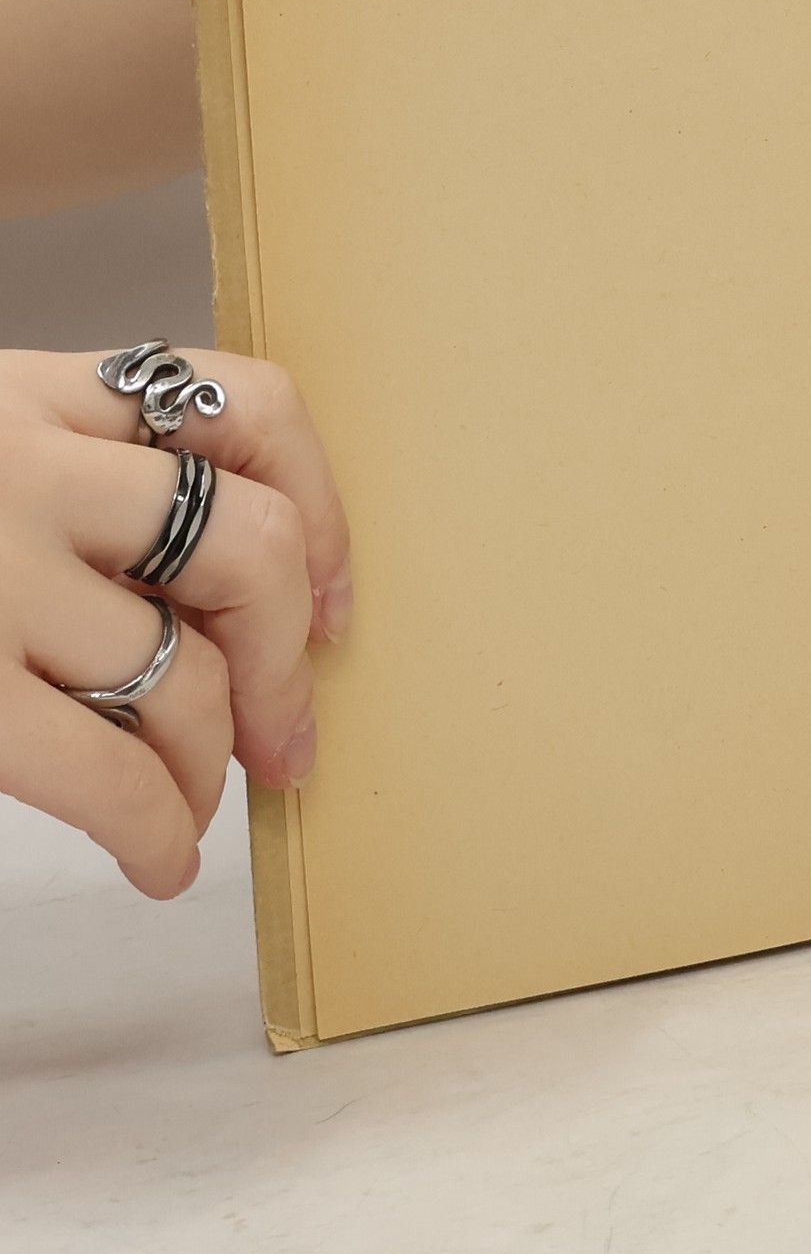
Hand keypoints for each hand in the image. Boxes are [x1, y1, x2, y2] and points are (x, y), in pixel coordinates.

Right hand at [0, 350, 350, 896]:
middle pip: (248, 547)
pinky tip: (160, 860)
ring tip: (201, 806)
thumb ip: (69, 481)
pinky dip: (157, 829)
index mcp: (33, 392)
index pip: (248, 406)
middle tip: (290, 741)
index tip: (336, 599)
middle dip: (291, 662)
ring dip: (214, 763)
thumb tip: (225, 603)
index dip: (324, 508)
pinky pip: (104, 769)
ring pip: (186, 673)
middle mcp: (21, 464)